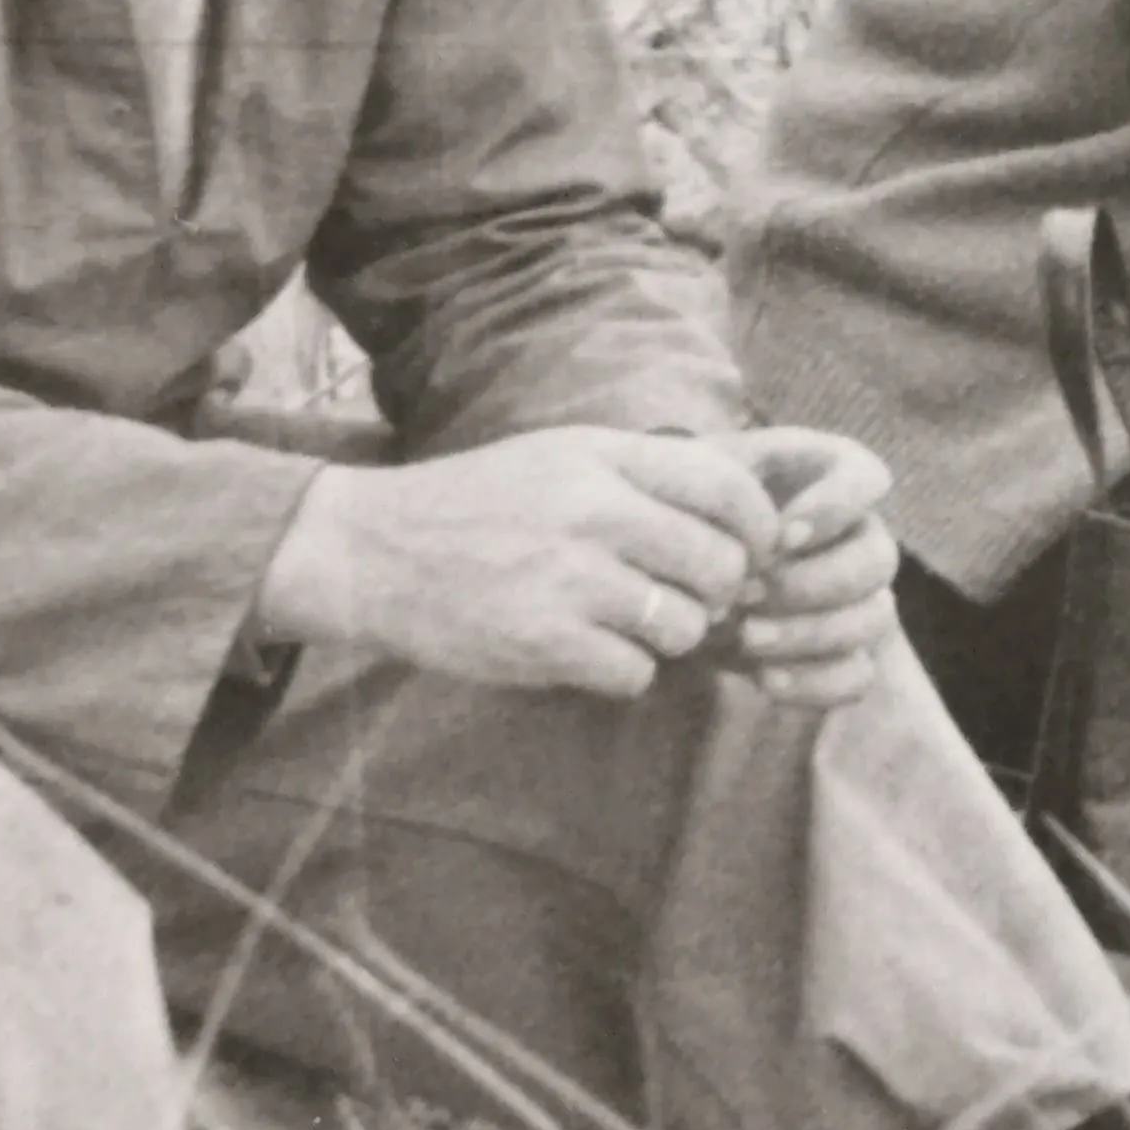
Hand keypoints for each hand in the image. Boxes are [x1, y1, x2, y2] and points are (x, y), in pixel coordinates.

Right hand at [255, 429, 784, 700]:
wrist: (370, 551)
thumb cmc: (478, 504)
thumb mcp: (561, 456)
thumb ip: (645, 474)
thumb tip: (744, 511)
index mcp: (604, 459)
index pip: (728, 488)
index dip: (759, 528)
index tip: (753, 550)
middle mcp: (594, 513)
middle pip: (721, 566)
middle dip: (717, 592)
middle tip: (687, 597)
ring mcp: (569, 580)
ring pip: (685, 627)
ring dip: (669, 636)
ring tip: (626, 623)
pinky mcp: (542, 642)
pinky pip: (636, 674)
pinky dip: (622, 672)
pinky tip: (587, 651)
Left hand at [700, 428, 905, 712]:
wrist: (668, 577)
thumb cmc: (681, 517)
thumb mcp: (689, 487)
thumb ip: (722, 496)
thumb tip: (762, 547)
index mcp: (827, 480)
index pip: (868, 479)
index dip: (837, 507)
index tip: (781, 536)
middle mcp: (856, 536)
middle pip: (880, 558)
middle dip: (812, 582)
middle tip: (746, 594)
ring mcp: (858, 598)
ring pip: (876, 618)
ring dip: (812, 633)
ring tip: (747, 638)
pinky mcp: (843, 655)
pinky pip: (860, 675)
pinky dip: (816, 681)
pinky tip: (765, 679)